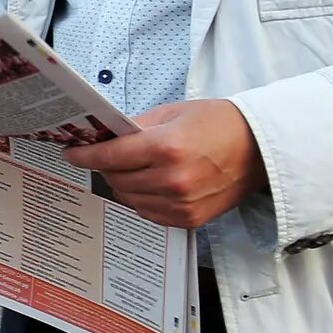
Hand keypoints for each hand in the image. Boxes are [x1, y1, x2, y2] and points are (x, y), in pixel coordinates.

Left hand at [65, 100, 262, 227]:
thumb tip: (107, 136)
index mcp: (167, 147)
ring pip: (129, 198)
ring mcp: (180, 203)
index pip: (110, 156)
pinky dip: (141, 199)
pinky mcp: (188, 219)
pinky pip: (148, 213)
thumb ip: (138, 126)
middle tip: (106, 156)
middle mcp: (171, 179)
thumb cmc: (220, 124)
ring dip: (122, 184)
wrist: (260, 149)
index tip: (71, 153)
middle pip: (116, 179)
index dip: (85, 155)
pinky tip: (149, 184)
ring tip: (131, 169)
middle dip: (105, 167)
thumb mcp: (175, 113)